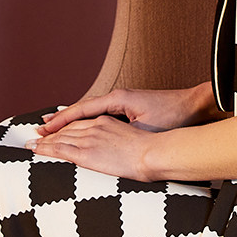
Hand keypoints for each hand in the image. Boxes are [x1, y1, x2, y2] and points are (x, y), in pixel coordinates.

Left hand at [30, 113, 154, 180]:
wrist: (154, 153)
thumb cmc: (153, 151)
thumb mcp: (138, 140)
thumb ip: (125, 143)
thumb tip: (124, 152)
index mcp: (108, 122)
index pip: (81, 122)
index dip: (66, 125)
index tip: (57, 128)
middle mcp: (96, 127)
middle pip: (67, 128)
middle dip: (51, 132)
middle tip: (37, 135)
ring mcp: (90, 139)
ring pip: (60, 138)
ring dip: (44, 141)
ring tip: (31, 144)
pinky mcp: (86, 153)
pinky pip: (60, 150)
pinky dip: (45, 149)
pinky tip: (36, 150)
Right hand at [36, 85, 214, 135]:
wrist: (195, 106)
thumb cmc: (174, 116)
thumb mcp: (146, 127)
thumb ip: (123, 132)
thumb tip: (102, 138)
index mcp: (118, 99)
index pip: (83, 109)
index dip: (63, 120)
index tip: (46, 127)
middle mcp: (117, 97)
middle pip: (82, 109)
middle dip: (61, 119)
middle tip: (41, 128)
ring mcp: (123, 101)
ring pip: (90, 111)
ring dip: (72, 119)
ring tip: (53, 126)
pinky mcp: (130, 107)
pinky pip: (100, 114)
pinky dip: (86, 120)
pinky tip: (80, 128)